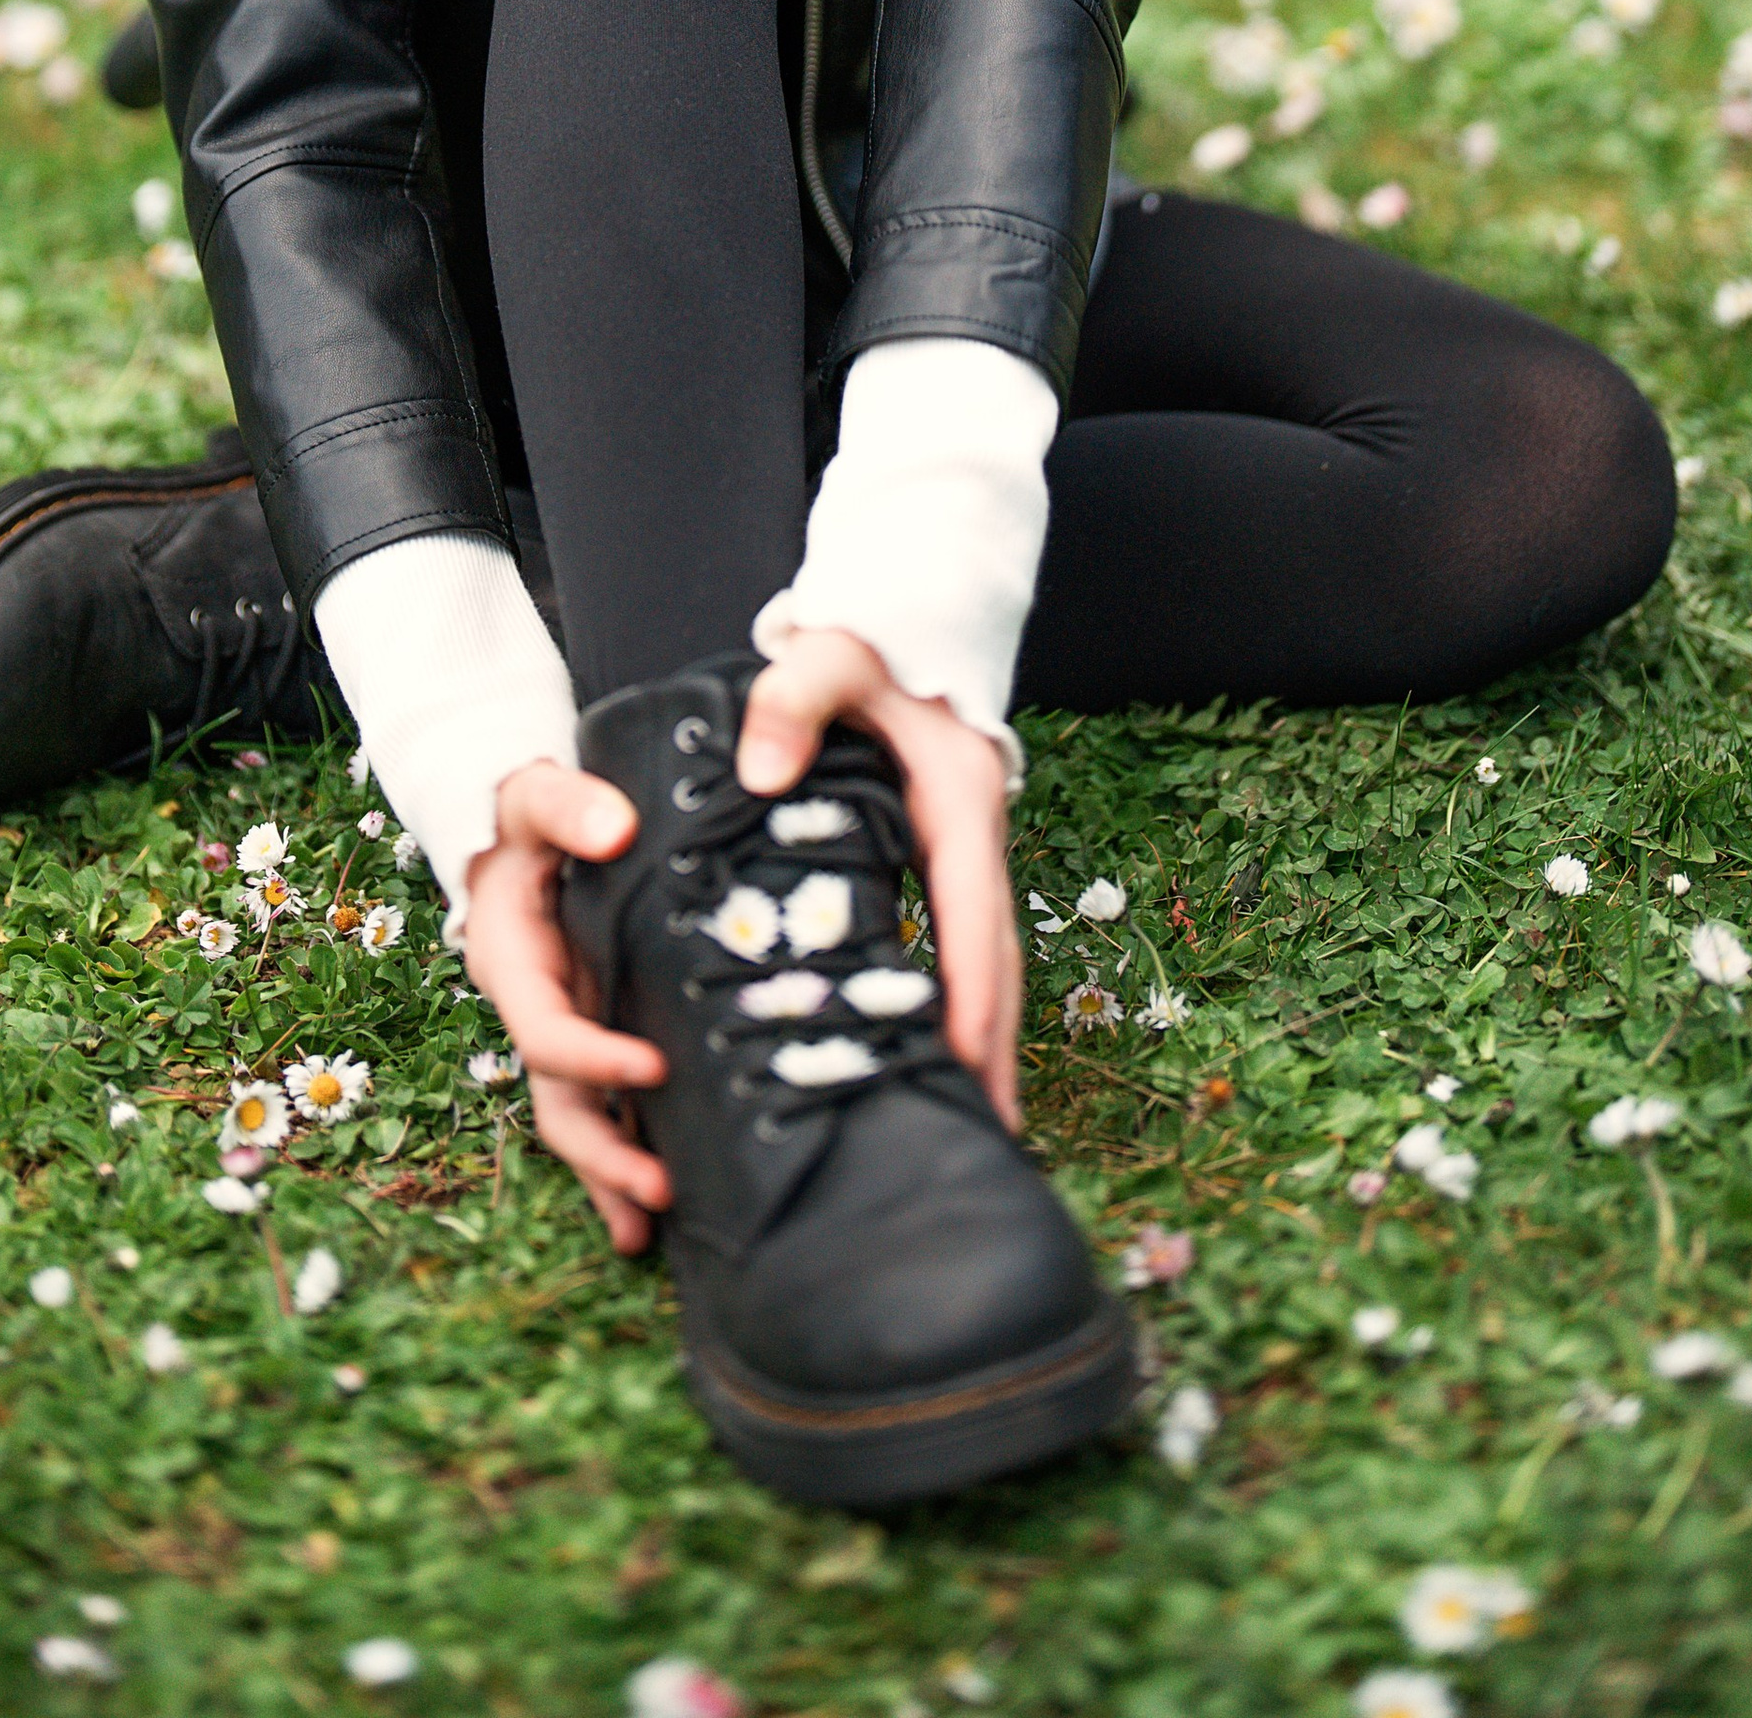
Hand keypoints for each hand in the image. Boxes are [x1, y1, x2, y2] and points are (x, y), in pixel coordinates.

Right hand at [460, 757, 670, 1251]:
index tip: (654, 1069)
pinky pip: (606, 1101)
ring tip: (649, 1234)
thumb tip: (616, 827)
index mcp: (514, 964)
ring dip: (609, 1175)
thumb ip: (568, 805)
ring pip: (578, 1117)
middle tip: (661, 1190)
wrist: (519, 826)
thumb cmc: (531, 811)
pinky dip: (626, 1148)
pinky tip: (661, 1204)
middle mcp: (535, 1009)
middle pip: (559, 1100)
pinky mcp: (596, 1028)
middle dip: (601, 1153)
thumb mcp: (536, 795)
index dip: (593, 1057)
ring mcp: (566, 1025)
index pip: (547, 1030)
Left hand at [738, 628, 1021, 1131]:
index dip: (971, 992)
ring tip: (968, 1124)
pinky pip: (951, 945)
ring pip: (981, 959)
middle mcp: (972, 837)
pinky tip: (923, 1055)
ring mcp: (959, 852)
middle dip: (991, 1048)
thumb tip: (758, 771)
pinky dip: (952, 1005)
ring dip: (979, 1039)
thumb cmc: (866, 640)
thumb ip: (793, 699)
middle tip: (986, 1137)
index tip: (962, 1067)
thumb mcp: (831, 656)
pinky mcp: (935, 859)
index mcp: (958, 802)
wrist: (898, 614)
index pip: (971, 912)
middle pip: (994, 957)